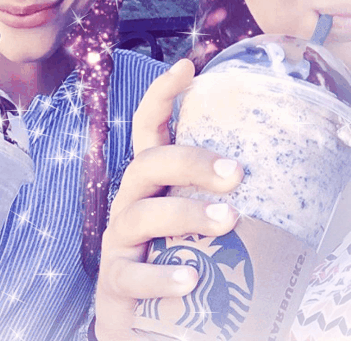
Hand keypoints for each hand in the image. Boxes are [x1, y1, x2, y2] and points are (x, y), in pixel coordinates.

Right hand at [94, 59, 243, 339]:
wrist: (142, 320)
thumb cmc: (175, 257)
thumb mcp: (195, 220)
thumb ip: (214, 197)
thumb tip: (266, 173)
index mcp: (152, 183)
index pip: (148, 130)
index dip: (161, 97)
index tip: (186, 66)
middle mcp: (132, 202)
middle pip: (147, 164)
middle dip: (188, 160)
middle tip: (235, 175)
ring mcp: (119, 241)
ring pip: (140, 214)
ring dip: (184, 213)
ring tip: (227, 223)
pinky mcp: (116, 282)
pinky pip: (131, 275)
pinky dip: (159, 276)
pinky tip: (189, 279)